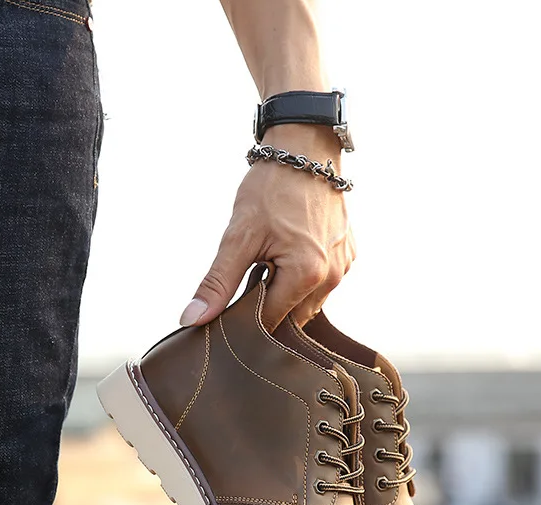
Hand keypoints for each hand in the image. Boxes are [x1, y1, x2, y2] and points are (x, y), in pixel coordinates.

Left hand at [179, 124, 355, 331]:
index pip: (269, 323)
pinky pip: (321, 283)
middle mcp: (332, 276)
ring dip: (285, 293)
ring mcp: (344, 266)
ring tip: (269, 260)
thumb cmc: (273, 186)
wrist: (305, 147)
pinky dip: (302, 277)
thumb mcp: (238, 235)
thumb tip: (192, 319)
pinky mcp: (348, 255)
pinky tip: (288, 252)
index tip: (228, 304)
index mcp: (307, 275)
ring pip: (307, 303)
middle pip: (290, 317)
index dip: (245, 319)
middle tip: (248, 275)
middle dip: (266, 306)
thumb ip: (217, 282)